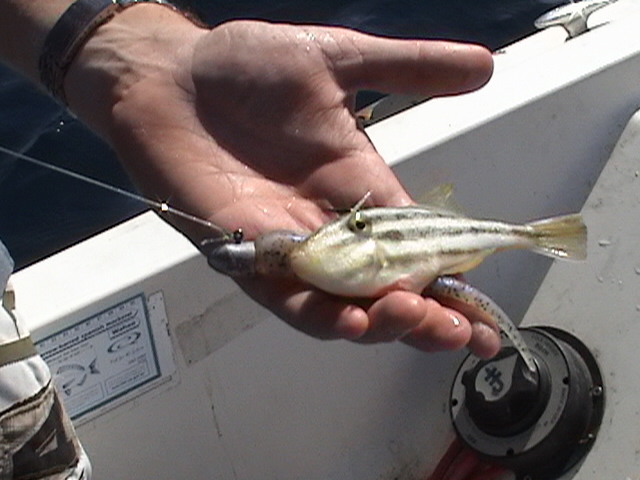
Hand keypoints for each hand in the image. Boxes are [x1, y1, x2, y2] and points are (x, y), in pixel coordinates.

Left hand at [65, 6, 497, 356]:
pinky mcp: (244, 257)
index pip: (417, 246)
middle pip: (385, 288)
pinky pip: (286, 298)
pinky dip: (321, 313)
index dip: (452, 280)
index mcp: (360, 187)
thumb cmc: (245, 67)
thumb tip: (484, 65)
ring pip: (342, 304)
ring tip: (414, 319)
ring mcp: (288, 247)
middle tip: (461, 330)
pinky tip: (352, 322)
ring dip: (380, 321)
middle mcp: (330, 228)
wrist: (171, 77)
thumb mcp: (336, 59)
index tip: (487, 312)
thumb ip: (408, 66)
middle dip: (425, 315)